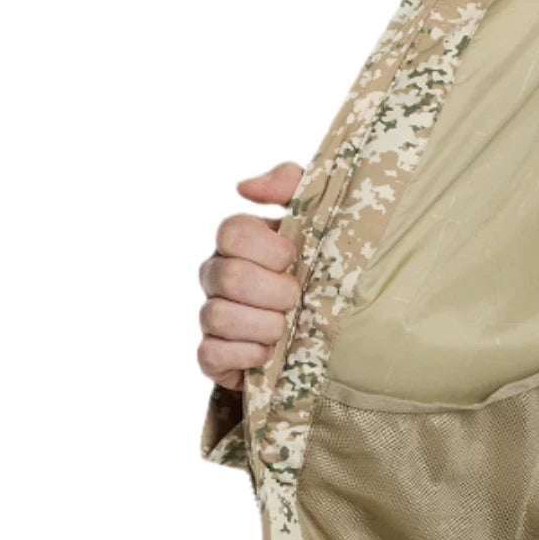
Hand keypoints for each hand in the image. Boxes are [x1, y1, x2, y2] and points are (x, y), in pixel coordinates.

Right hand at [197, 161, 304, 388]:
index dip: (267, 248)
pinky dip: (245, 355)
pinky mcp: (211, 354)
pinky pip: (210, 354)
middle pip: (228, 276)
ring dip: (264, 325)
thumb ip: (289, 184)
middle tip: (296, 298)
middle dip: (273, 291)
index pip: (231, 231)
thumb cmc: (319, 267)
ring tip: (285, 327)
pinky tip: (268, 352)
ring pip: (217, 316)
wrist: (329, 330)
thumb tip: (244, 187)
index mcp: (239, 241)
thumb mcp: (317, 216)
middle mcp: (217, 274)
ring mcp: (211, 314)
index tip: (293, 258)